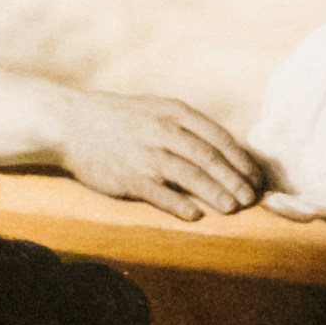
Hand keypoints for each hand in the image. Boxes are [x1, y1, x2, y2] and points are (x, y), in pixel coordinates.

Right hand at [55, 93, 263, 218]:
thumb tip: (224, 150)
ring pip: (190, 175)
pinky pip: (159, 193)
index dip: (242, 161)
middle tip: (251, 198)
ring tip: (233, 208)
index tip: (255, 178)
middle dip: (235, 180)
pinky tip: (195, 215)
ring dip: (215, 194)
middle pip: (210, 158)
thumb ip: (188, 126)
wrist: (70, 123)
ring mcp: (145, 154)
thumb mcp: (156, 109)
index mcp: (175, 113)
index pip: (220, 138)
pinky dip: (179, 205)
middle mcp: (163, 131)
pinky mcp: (127, 177)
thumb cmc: (119, 119)